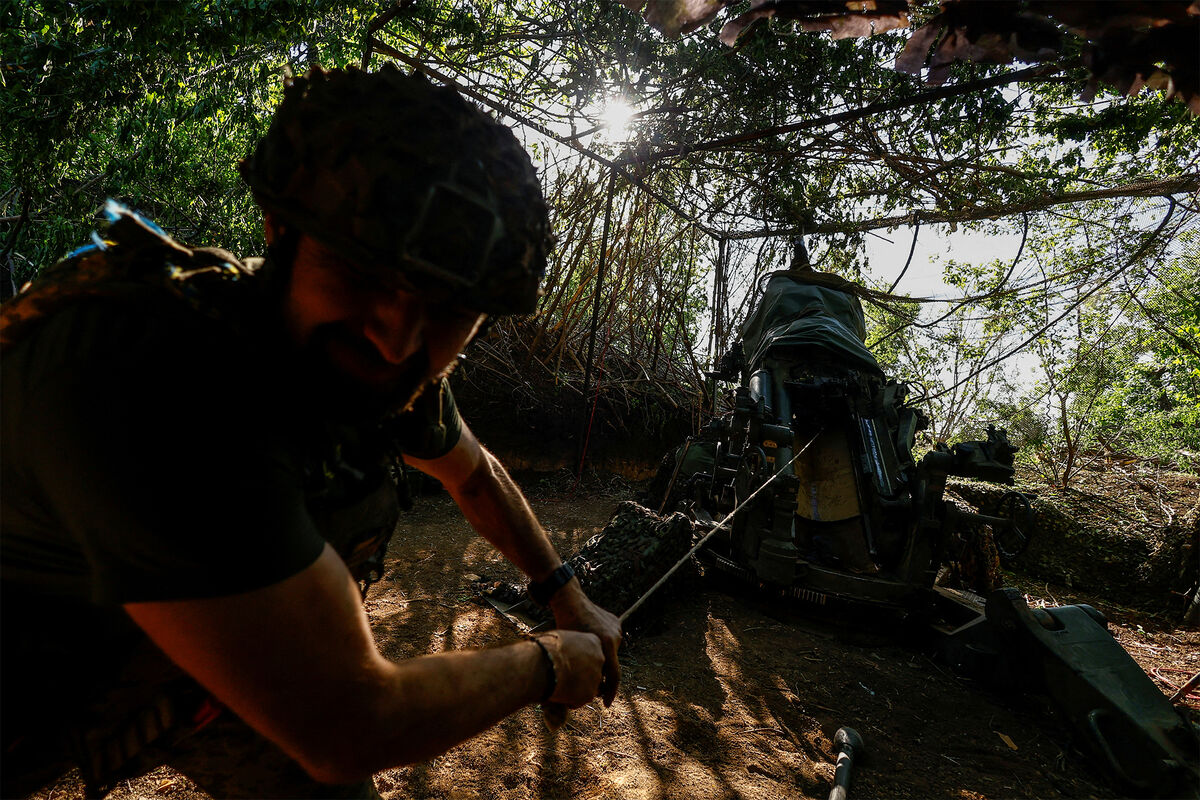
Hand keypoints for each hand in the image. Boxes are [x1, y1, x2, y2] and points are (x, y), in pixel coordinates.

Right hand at [535, 631, 603, 707]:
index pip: (591, 652)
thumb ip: (569, 643)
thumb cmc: (546, 648)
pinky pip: (581, 699)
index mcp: (594, 642)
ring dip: (577, 688)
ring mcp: (596, 677)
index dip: (578, 658)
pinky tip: (559, 694)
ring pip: (588, 685)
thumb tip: (562, 645)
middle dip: (580, 674)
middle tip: (564, 675)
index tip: (567, 660)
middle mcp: (599, 659)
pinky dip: (572, 700)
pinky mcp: (589, 694)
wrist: (543, 665)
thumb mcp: (560, 637)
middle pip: (592, 669)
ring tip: (559, 685)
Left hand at [549, 580, 621, 705]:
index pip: (613, 676)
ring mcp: (616, 628)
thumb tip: (576, 694)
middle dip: (601, 675)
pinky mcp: (615, 622)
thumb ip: (579, 670)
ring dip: (600, 658)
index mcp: (606, 644)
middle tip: (590, 683)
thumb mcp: (570, 650)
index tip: (606, 704)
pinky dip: (601, 645)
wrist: (568, 599)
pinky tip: (589, 642)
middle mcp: (615, 637)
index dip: (610, 693)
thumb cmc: (563, 626)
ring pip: (609, 652)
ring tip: (585, 656)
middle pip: (610, 664)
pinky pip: (609, 640)